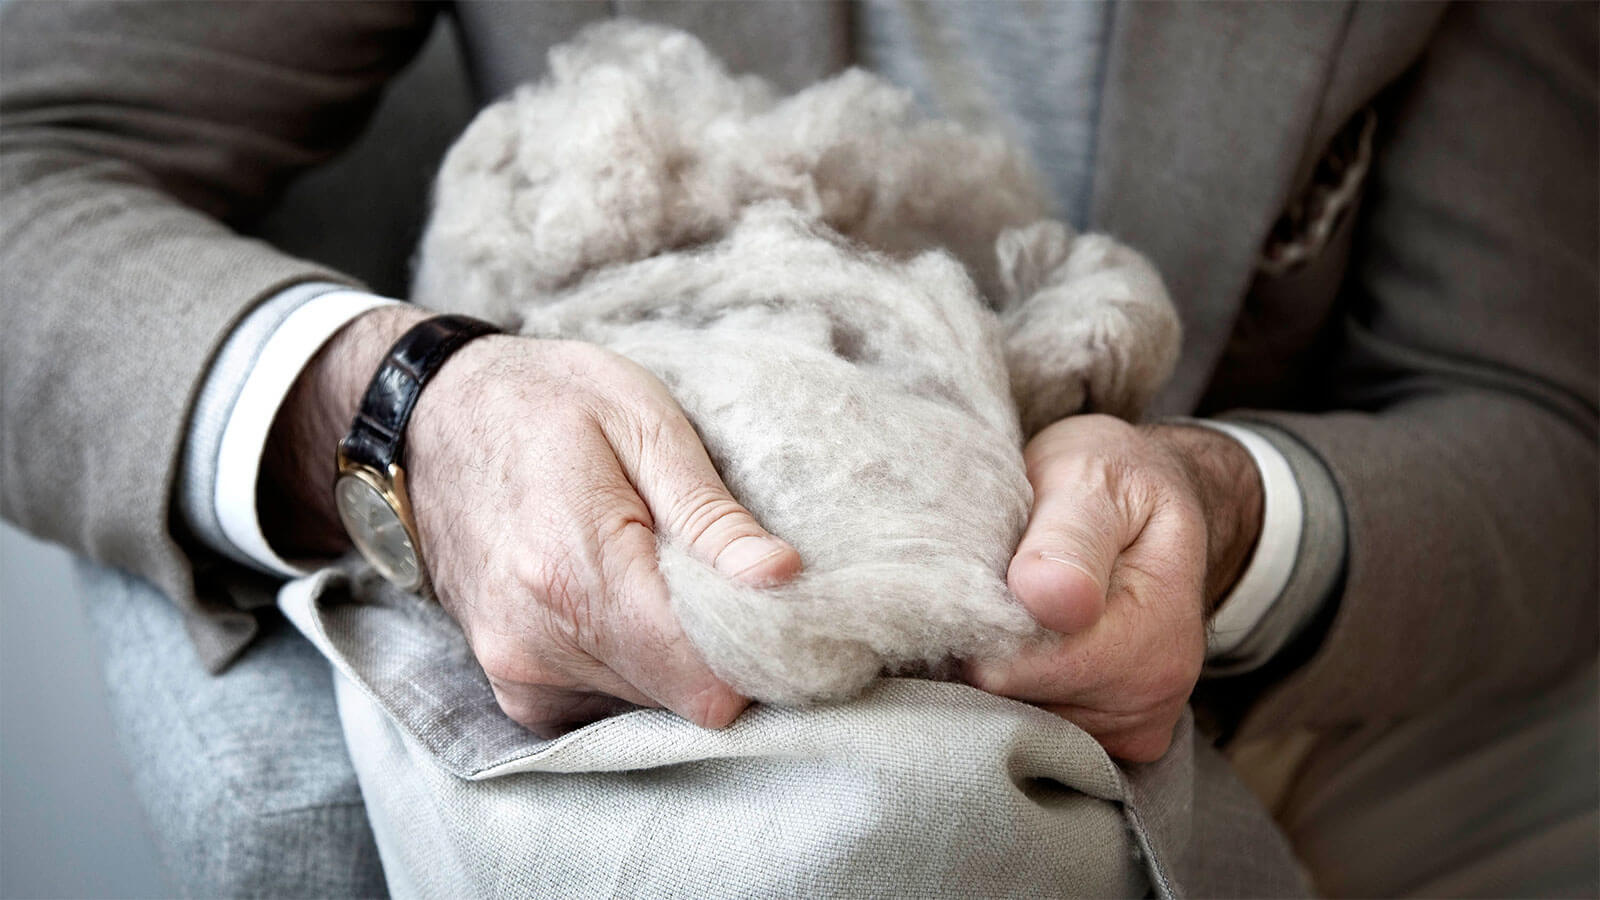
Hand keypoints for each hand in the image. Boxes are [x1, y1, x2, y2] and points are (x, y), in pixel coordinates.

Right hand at [262, 306, 800, 735]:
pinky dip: (632, 663)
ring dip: (676, 654)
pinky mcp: (511, 684)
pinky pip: (605, 704)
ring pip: (650, 706)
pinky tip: (626, 600)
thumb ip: (710, 515)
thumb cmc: (544, 401)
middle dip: (723, 649)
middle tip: (724, 573)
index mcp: (578, 574)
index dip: (760, 651)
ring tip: (663, 573)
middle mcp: (539, 644)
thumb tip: (784, 579)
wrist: (430, 415)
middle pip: (684, 699)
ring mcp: (517, 672)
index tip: (776, 604)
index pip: (707, 680)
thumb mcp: (642, 421)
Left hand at [964, 414, 1261, 761]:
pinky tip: (1024, 640)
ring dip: (999, 670)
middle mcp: (1155, 693)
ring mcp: (1135, 724)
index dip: (980, 626)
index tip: (975, 576)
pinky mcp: (1114, 738)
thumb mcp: (1091, 478)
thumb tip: (1051, 597)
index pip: (1020, 670)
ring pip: (1021, 721)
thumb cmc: (1113, 481)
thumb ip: (1071, 536)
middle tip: (996, 581)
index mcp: (1154, 631)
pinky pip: (1037, 733)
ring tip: (1013, 605)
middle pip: (1016, 704)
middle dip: (987, 650)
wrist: (1151, 503)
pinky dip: (1016, 691)